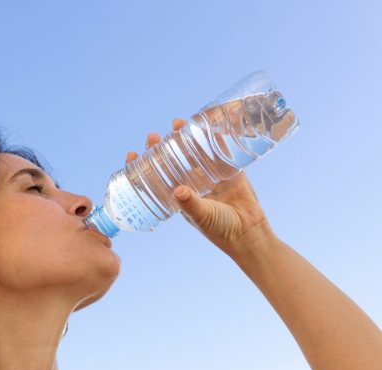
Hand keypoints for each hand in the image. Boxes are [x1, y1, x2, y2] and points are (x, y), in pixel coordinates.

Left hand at [126, 118, 276, 255]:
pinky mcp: (230, 170)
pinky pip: (220, 150)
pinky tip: (207, 124)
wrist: (249, 232)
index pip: (156, 179)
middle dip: (161, 148)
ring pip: (194, 152)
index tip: (132, 155)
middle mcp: (193, 184)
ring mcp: (211, 176)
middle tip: (152, 136)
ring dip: (184, 138)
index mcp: (180, 196)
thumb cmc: (220, 229)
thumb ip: (191, 203)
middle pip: (173, 161)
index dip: (143, 167)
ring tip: (176, 124)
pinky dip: (214, 137)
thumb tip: (178, 190)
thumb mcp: (202, 216)